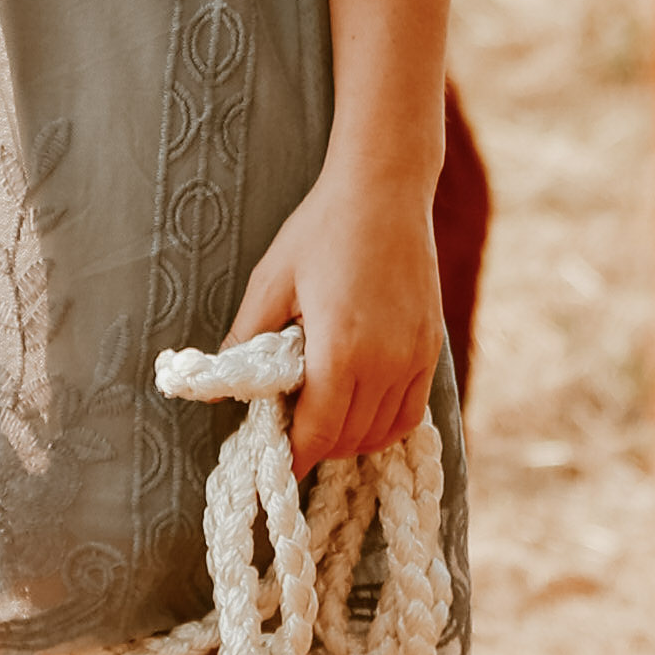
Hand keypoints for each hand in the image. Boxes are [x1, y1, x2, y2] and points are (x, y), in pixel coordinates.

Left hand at [225, 139, 444, 476]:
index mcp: (341, 350)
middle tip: (288, 433)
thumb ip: (249, 336)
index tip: (274, 463)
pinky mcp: (430, 348)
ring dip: (349, 439)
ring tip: (320, 422)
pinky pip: (410, 411)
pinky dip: (383, 424)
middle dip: (316, 446)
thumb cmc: (322, 229)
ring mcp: (414, 357)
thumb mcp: (272, 280)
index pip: (317, 431)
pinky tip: (359, 410)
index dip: (293, 455)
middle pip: (348, 438)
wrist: (384, 190)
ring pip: (382, 432)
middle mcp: (385, 362)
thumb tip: (225, 385)